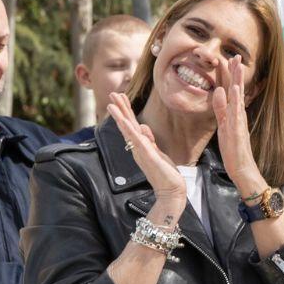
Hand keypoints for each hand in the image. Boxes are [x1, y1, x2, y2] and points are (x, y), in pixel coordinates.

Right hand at [107, 92, 185, 208]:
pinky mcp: (148, 156)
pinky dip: (130, 131)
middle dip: (121, 108)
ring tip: (112, 104)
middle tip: (113, 93)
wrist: (171, 190)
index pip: (131, 124)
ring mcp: (141, 151)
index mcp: (140, 145)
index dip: (125, 110)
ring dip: (120, 117)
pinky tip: (125, 122)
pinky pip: (137, 140)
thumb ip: (149, 140)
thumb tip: (143, 126)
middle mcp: (137, 147)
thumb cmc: (164, 172)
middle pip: (127, 124)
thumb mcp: (157, 151)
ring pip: (128, 130)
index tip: (120, 96)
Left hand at [212, 56, 263, 194]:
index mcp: (233, 113)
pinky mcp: (238, 129)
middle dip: (235, 71)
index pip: (230, 90)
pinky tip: (236, 88)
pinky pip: (237, 111)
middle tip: (236, 54)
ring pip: (238, 96)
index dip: (228, 75)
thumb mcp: (224, 126)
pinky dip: (237, 99)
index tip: (227, 59)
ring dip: (238, 79)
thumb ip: (221, 109)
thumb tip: (217, 91)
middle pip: (236, 89)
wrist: (243, 169)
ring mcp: (239, 121)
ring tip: (237, 64)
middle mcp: (238, 114)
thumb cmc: (234, 151)